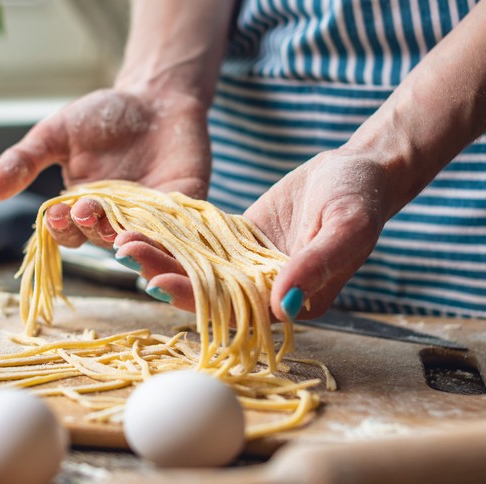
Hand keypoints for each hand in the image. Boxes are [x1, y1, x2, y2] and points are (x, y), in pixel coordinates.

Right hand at [0, 88, 211, 247]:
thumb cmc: (102, 116)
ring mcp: (153, 218)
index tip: (58, 212)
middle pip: (103, 240)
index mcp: (82, 211)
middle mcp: (116, 223)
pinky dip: (173, 235)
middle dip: (94, 229)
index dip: (63, 228)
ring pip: (142, 243)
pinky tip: (164, 231)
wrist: (155, 96)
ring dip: (133, 244)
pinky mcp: (187, 207)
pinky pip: (181, 230)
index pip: (69, 233)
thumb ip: (25, 160)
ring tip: (125, 236)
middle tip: (89, 211)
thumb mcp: (57, 133)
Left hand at [115, 149, 392, 321]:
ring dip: (161, 256)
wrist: (361, 170)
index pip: (235, 311)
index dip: (195, 300)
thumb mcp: (347, 227)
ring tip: (124, 239)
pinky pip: (201, 243)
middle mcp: (265, 291)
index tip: (158, 283)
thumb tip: (284, 305)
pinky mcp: (238, 242)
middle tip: (126, 254)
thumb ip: (318, 264)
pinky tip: (143, 225)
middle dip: (164, 275)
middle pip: (206, 292)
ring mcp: (248, 266)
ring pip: (198, 268)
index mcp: (293, 301)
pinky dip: (173, 236)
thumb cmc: (361, 199)